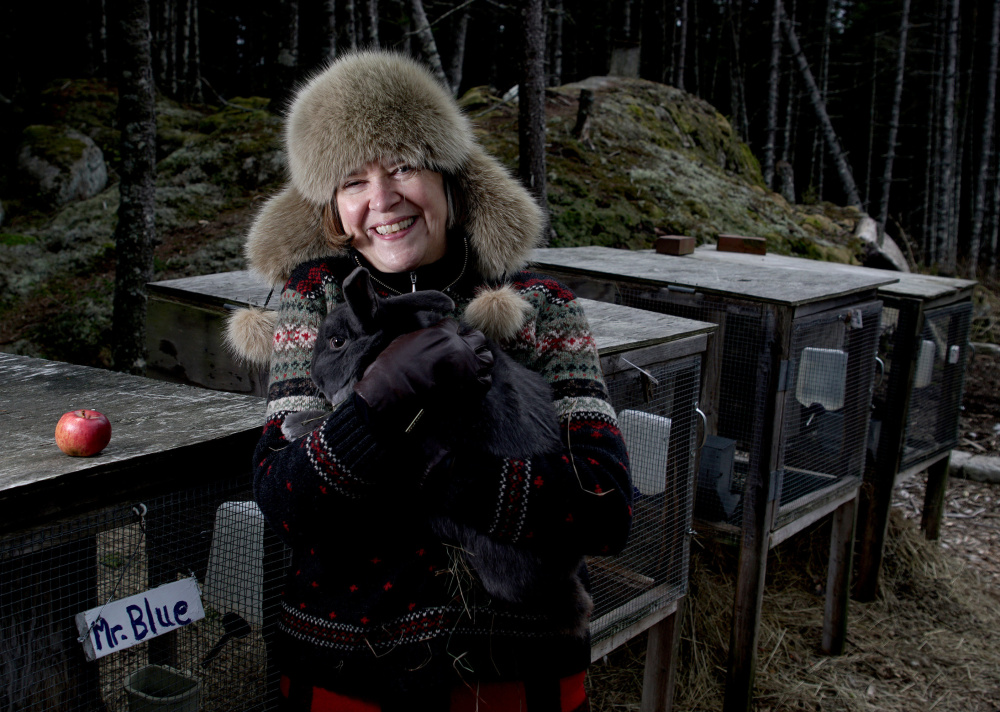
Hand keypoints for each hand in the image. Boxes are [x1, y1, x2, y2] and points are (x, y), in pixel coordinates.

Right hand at [352, 319, 493, 430]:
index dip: (452, 331)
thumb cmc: (394, 365)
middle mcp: (460, 347)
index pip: (454, 324)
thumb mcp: (406, 339)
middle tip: (465, 350)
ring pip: (487, 358)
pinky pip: (486, 381)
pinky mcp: (470, 386)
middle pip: (478, 337)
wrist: (396, 389)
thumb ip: (424, 337)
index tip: (450, 336)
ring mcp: (468, 366)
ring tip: (473, 366)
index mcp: (443, 333)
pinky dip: (481, 381)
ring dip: (480, 360)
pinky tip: (473, 383)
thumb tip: (429, 338)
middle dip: (472, 342)